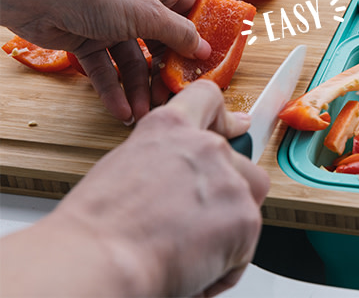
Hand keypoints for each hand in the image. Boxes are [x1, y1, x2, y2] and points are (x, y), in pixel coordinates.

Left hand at [0, 0, 210, 122]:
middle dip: (167, 73)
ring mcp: (114, 24)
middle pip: (164, 44)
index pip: (191, 12)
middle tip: (173, 98)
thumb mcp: (147, 13)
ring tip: (144, 113)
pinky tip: (121, 110)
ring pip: (136, 62)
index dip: (202, 37)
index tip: (211, 65)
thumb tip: (205, 49)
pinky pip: (108, 70)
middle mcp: (140, 4)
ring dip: (140, 89)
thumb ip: (179, 34)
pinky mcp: (90, 41)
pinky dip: (113, 90)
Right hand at [0, 80, 269, 296]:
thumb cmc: (96, 228)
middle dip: (228, 194)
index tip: (235, 127)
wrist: (98, 260)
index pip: (207, 98)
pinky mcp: (245, 216)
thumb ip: (163, 162)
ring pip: (249, 202)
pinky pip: (245, 246)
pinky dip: (225, 265)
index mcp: (168, 127)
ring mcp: (229, 180)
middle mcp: (205, 146)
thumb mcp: (124, 169)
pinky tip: (194, 271)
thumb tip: (177, 178)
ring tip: (192, 252)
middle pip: (242, 163)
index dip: (224, 117)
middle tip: (198, 224)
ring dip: (230, 227)